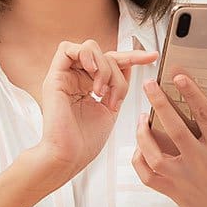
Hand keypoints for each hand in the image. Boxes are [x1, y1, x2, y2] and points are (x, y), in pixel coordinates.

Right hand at [28, 40, 158, 190]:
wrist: (68, 158)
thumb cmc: (85, 143)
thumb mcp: (110, 109)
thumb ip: (117, 87)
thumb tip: (130, 66)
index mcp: (89, 85)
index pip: (113, 61)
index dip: (134, 56)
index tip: (152, 57)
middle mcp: (77, 78)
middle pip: (105, 54)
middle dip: (117, 73)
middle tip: (114, 98)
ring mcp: (65, 76)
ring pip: (91, 48)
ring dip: (103, 67)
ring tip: (101, 91)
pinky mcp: (54, 77)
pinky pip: (66, 49)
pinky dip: (85, 55)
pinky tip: (92, 72)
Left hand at [132, 74, 206, 206]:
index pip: (204, 114)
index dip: (191, 92)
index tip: (179, 77)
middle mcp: (201, 161)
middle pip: (174, 128)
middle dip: (159, 103)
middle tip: (149, 85)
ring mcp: (184, 178)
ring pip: (153, 154)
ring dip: (142, 134)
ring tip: (141, 120)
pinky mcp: (173, 192)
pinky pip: (148, 176)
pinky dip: (139, 160)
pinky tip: (140, 148)